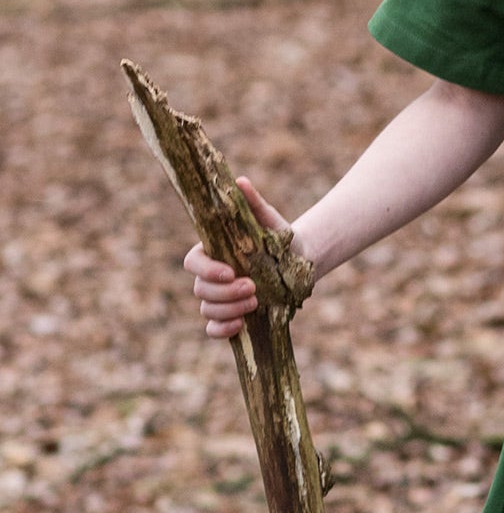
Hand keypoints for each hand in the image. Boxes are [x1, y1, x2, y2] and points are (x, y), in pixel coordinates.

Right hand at [183, 175, 293, 339]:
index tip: (231, 271)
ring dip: (228, 309)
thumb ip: (253, 204)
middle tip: (252, 287)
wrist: (300, 262)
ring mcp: (220, 299)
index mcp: (212, 252)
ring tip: (255, 302)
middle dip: (225, 292)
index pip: (193, 263)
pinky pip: (213, 330)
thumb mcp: (269, 221)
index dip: (207, 270)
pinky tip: (240, 325)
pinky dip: (222, 330)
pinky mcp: (231, 316)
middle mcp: (211, 277)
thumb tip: (240, 181)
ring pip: (207, 310)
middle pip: (200, 290)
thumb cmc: (279, 238)